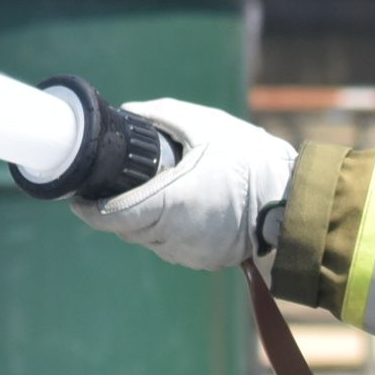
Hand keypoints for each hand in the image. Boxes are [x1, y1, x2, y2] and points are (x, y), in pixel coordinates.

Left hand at [70, 98, 297, 273]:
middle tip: (118, 185)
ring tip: (157, 193)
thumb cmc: (252, 161)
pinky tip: (184, 210)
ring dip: (145, 221)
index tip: (78, 198)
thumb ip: (163, 115)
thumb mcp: (207, 126)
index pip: (112, 217)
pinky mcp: (206, 261)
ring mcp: (191, 253)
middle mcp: (176, 236)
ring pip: (149, 240)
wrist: (295, 199)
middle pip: (128, 228)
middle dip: (118, 209)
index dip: (90, 210)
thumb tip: (131, 112)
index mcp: (171, 203)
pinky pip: (173, 247)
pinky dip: (170, 231)